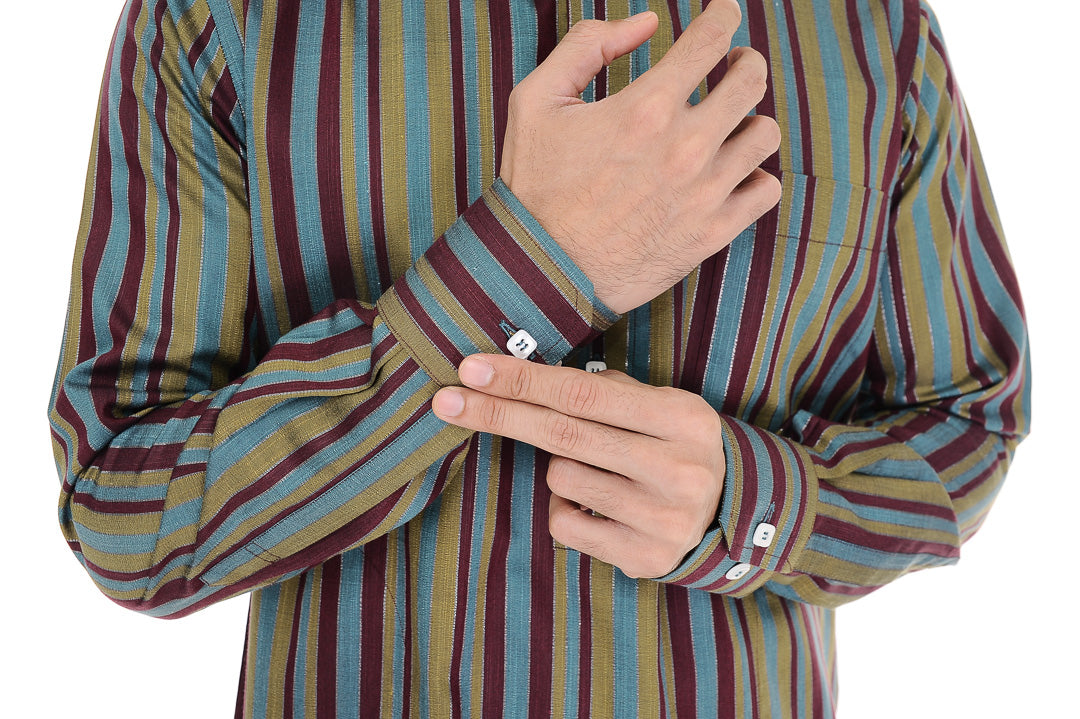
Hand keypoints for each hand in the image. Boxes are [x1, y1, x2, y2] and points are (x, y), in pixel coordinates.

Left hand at [431, 354, 724, 578]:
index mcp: (681, 419)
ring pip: (561, 479)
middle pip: (562, 435)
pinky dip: (567, 510)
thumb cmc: (676, 445)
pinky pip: (566, 524)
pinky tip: (599, 505)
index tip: (471, 369)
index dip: (523, 380)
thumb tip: (522, 375)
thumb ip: (607, 390)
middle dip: (497, 414)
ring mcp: (663, 518)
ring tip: (598, 470)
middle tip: (446, 400)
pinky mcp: (644, 557)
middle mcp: (677, 469)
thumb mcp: (661, 406)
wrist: (730, 511)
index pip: (583, 393)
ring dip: (558, 469)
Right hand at [500, 0, 781, 313]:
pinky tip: (731, 174)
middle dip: (743, 61)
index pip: (711, 38)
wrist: (541, 272)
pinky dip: (755, 176)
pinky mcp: (713, 233)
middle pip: (752, 79)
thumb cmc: (534, 188)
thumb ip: (587, 46)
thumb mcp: (536, 100)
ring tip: (729, 125)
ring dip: (750, 120)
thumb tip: (645, 23)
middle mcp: (685, 147)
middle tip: (731, 66)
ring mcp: (705, 193)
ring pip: (766, 134)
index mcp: (645, 108)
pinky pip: (766, 190)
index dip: (723, 15)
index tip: (722, 14)